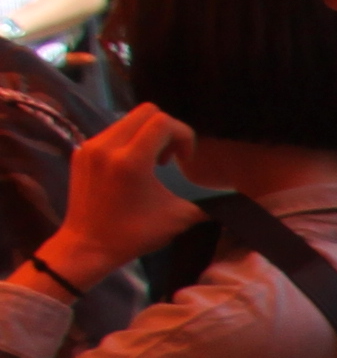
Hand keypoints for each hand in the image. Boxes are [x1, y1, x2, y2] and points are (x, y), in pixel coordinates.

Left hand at [50, 103, 204, 285]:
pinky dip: (129, 142)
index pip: (163, 122)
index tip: (184, 159)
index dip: (184, 135)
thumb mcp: (177, 218)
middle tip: (170, 157)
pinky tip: (132, 167)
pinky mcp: (81, 151)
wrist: (88, 245)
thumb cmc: (134, 234)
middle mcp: (108, 146)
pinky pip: (112, 132)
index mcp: (132, 161)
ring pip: (128, 119)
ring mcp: (91, 146)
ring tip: (151, 163)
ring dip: (147, 135)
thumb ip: (207, 204)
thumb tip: (234, 202)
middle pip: (147, 112)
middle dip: (167, 130)